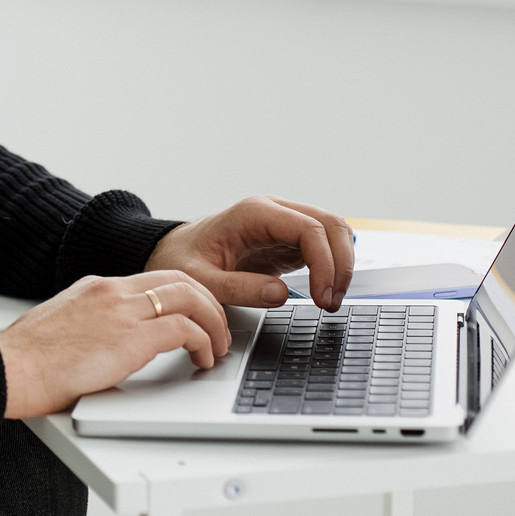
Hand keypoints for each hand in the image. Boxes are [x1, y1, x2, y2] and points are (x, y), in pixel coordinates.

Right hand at [0, 271, 231, 417]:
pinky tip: (203, 359)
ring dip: (214, 322)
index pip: (154, 278)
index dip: (185, 295)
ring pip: (190, 297)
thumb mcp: (62, 329)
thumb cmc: (25, 361)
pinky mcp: (129, 338)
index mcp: (96, 288)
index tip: (197, 314)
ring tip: (218, 346)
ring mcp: (121, 310)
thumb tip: (104, 346)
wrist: (8, 369)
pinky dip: (204, 342)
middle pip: (180, 279)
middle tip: (219, 328)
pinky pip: (185, 330)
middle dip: (208, 302)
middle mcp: (112, 291)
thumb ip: (89, 327)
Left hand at [146, 195, 355, 311]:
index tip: (321, 297)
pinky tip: (323, 292)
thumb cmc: (182, 260)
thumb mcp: (200, 280)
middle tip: (330, 303)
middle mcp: (274, 212)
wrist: (173, 252)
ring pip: (332, 233)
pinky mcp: (287, 240)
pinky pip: (323, 246)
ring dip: (340, 266)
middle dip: (340, 265)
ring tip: (329, 301)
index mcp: (254, 214)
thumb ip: (238, 288)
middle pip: (330, 225)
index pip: (309, 228)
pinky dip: (332, 267)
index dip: (325, 263)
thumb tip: (280, 294)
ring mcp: (283, 224)